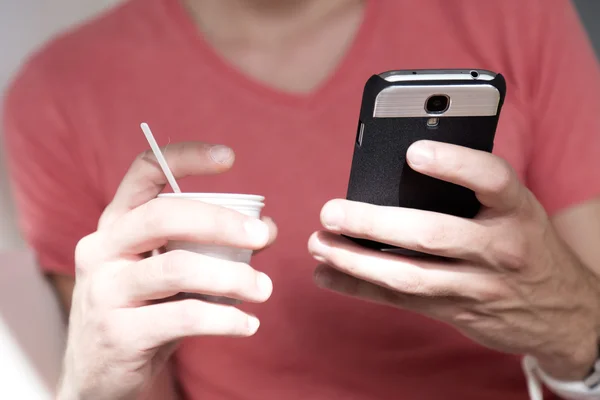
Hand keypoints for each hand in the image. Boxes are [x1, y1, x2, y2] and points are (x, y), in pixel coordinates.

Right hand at [58, 143, 275, 399]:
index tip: (229, 158)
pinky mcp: (118, 333)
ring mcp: (104, 290)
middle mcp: (102, 248)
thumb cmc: (146, 308)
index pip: (143, 173)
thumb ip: (207, 246)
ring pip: (178, 268)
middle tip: (263, 236)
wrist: (101, 371)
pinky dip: (225, 319)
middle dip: (221, 222)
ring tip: (264, 289)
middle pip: (163, 216)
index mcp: (116, 223)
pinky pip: (183, 317)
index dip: (184, 157)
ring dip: (233, 277)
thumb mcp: (168, 269)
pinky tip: (247, 324)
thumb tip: (265, 229)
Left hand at [309, 140, 599, 380]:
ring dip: (356, 261)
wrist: (562, 311)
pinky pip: (402, 301)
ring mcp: (478, 286)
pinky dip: (360, 288)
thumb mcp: (514, 208)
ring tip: (319, 243)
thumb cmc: (523, 240)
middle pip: (431, 234)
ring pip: (409, 275)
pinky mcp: (457, 312)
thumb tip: (403, 160)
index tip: (412, 151)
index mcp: (516, 209)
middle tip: (330, 212)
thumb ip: (472, 188)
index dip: (454, 163)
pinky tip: (328, 274)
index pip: (491, 179)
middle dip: (374, 223)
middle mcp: (500, 248)